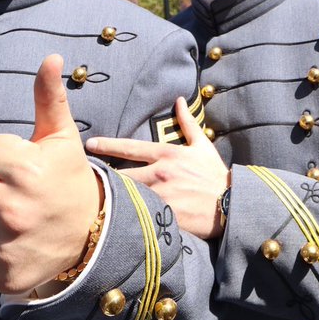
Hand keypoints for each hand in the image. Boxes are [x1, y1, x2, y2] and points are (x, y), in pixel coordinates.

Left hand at [0, 54, 102, 294]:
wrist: (94, 235)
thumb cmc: (69, 179)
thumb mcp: (61, 138)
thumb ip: (49, 98)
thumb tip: (51, 58)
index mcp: (26, 171)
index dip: (1, 157)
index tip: (24, 167)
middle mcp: (14, 209)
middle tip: (18, 192)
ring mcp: (6, 245)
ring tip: (17, 215)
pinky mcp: (0, 274)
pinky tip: (9, 242)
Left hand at [86, 97, 228, 239]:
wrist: (231, 204)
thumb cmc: (215, 175)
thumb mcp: (203, 146)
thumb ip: (187, 123)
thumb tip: (179, 100)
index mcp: (167, 154)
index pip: (130, 147)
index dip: (108, 145)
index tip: (91, 144)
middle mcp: (160, 173)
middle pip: (122, 174)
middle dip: (106, 178)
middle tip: (87, 180)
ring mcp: (161, 195)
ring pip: (127, 195)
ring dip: (114, 197)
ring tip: (96, 200)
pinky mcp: (163, 215)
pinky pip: (139, 215)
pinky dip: (128, 215)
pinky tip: (116, 219)